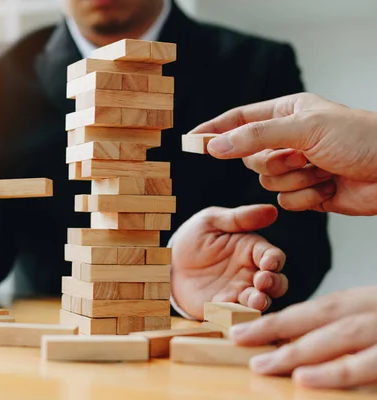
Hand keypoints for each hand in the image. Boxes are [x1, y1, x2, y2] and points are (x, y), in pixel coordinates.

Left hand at [170, 204, 287, 319]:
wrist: (168, 261)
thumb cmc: (194, 237)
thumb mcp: (212, 221)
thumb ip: (239, 218)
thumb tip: (271, 210)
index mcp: (252, 250)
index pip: (272, 256)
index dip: (273, 260)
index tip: (269, 262)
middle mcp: (250, 273)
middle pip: (274, 283)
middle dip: (273, 284)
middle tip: (262, 282)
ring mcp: (238, 292)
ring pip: (258, 302)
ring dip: (259, 303)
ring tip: (254, 301)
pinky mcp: (222, 308)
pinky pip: (233, 314)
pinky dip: (234, 315)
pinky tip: (229, 311)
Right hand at [190, 93, 376, 214]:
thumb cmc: (361, 138)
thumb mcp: (304, 128)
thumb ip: (254, 136)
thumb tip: (215, 145)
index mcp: (287, 113)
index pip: (239, 120)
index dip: (214, 130)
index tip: (191, 140)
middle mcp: (288, 139)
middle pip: (249, 157)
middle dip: (274, 161)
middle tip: (300, 155)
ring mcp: (297, 166)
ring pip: (266, 182)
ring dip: (294, 179)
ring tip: (322, 169)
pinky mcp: (306, 192)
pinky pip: (284, 201)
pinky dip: (305, 197)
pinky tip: (328, 186)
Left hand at [230, 287, 376, 388]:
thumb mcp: (373, 322)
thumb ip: (342, 332)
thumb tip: (296, 350)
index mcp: (366, 303)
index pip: (317, 308)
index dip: (278, 320)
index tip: (242, 331)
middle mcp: (375, 312)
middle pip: (322, 315)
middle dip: (276, 327)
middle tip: (239, 338)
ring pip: (342, 336)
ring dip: (300, 351)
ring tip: (263, 364)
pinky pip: (370, 364)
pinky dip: (337, 372)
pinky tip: (305, 379)